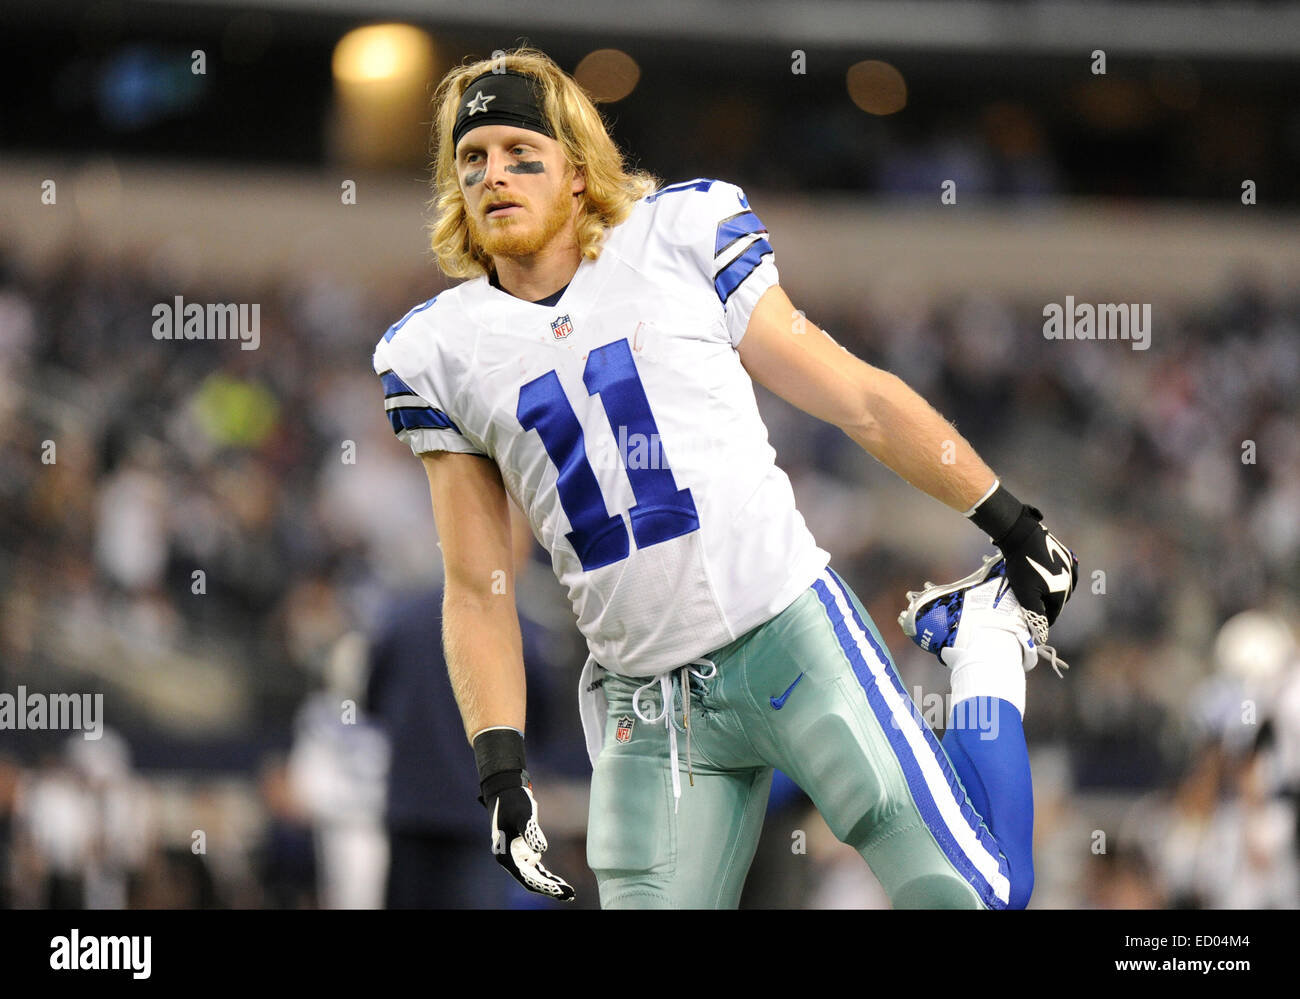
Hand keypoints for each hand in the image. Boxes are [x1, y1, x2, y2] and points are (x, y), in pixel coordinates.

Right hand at [481, 772, 574, 901]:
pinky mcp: (522, 850)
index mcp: (505, 855)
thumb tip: (542, 850)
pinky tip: (558, 881)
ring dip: (549, 884)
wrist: (505, 789)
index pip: (526, 877)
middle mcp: (508, 859)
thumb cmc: (514, 801)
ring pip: (534, 875)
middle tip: (570, 894)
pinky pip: (535, 867)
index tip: (559, 890)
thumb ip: (531, 831)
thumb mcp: (523, 814)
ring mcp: (515, 855)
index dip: (544, 886)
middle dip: (550, 888)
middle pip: (531, 880)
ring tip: (568, 891)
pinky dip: (545, 874)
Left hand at [995, 507, 1078, 641]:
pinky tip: (1047, 575)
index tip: (1030, 620)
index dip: (1041, 619)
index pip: (1053, 614)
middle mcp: (1071, 581)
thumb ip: (1035, 614)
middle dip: (1045, 605)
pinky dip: (1056, 577)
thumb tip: (1042, 635)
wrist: (1022, 535)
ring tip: (1035, 589)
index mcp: (1063, 592)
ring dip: (1050, 591)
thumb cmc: (1022, 566)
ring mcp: (1071, 567)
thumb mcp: (1025, 594)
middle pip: (1057, 600)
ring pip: (1061, 586)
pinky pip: (1063, 572)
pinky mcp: (1067, 555)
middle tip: (1030, 603)